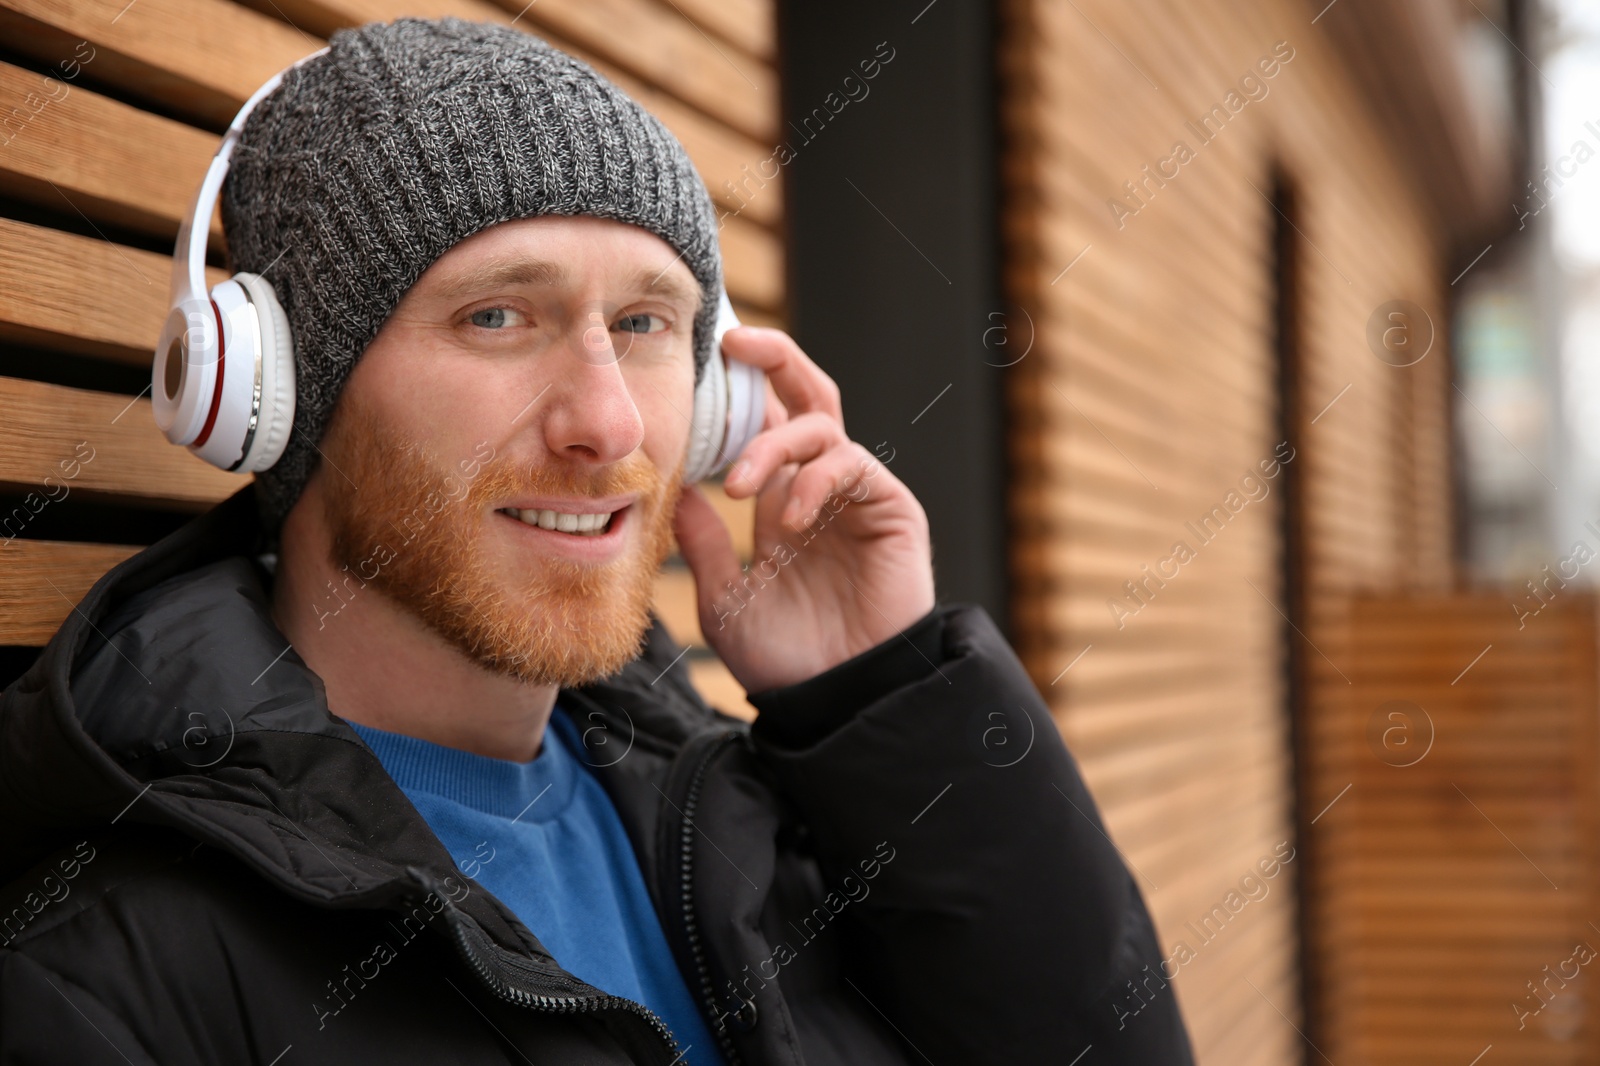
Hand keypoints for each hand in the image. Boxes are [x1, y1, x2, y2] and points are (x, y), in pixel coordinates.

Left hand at [672, 327, 935, 693]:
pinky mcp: (893, 510)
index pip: (762, 424)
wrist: (836, 701)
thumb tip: (673, 485)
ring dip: (775, 443)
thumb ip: (700, 542)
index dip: (735, 390)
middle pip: (805, 395)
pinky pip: (854, 465)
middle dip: (773, 358)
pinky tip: (788, 520)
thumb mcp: (724, 598)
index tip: (696, 366)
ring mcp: (859, 496)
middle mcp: (821, 488)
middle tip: (733, 341)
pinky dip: (816, 480)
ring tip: (739, 487)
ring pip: (823, 425)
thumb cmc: (785, 659)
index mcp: (781, 501)